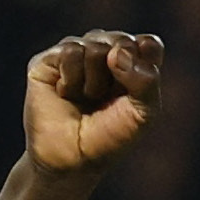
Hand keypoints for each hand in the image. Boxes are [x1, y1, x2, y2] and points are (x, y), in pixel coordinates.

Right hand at [25, 30, 162, 172]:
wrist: (72, 158)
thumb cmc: (110, 136)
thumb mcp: (143, 114)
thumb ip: (147, 81)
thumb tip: (117, 52)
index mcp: (133, 64)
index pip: (148, 44)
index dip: (145, 59)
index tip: (138, 87)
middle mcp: (105, 53)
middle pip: (123, 41)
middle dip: (119, 74)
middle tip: (106, 99)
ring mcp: (78, 53)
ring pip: (96, 45)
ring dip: (95, 81)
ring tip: (86, 98)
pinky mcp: (51, 58)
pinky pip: (71, 51)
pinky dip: (73, 78)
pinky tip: (66, 93)